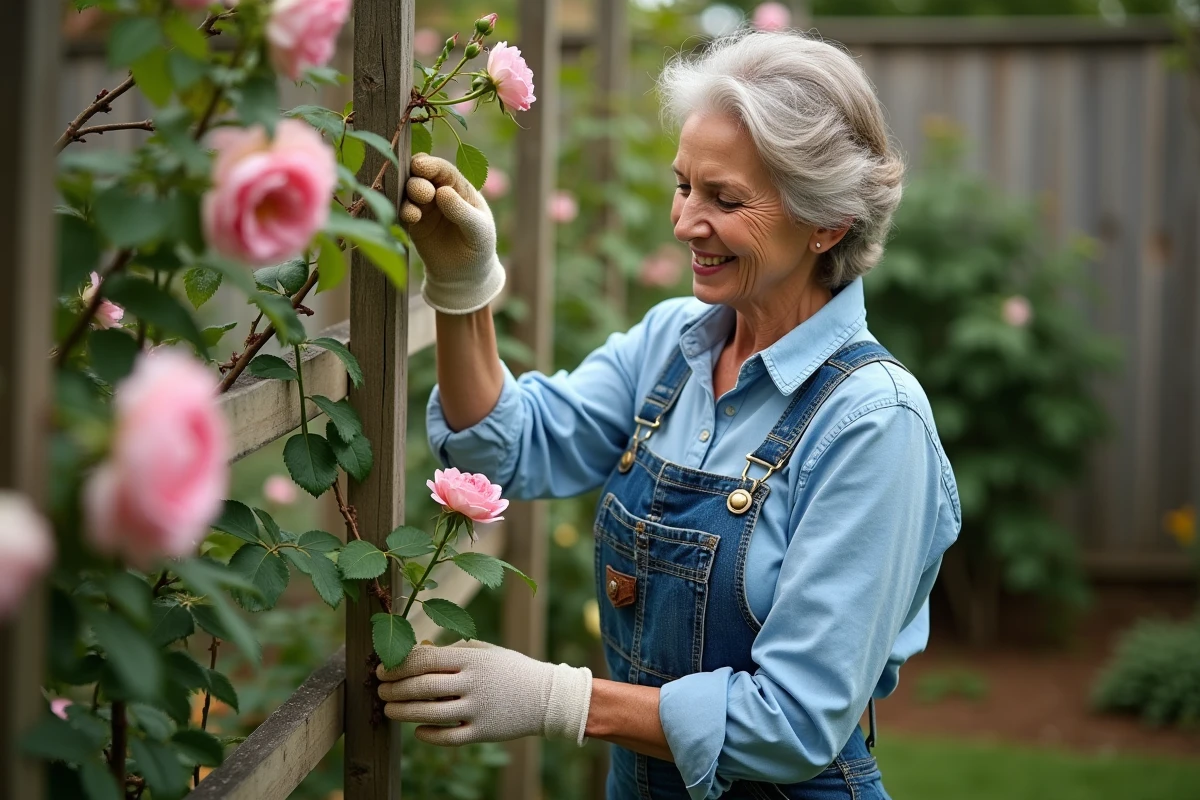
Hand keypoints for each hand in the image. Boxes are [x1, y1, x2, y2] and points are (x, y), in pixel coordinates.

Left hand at [376, 640, 592, 745]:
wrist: (546, 697)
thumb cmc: (510, 669)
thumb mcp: (485, 651)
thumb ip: (455, 651)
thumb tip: (417, 654)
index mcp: (471, 658)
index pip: (424, 659)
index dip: (398, 664)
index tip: (382, 669)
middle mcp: (472, 682)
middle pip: (422, 686)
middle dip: (394, 688)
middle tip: (379, 690)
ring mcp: (477, 709)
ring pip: (429, 713)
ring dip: (403, 712)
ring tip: (388, 710)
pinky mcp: (482, 732)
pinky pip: (448, 737)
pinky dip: (429, 735)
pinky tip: (418, 730)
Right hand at [401, 154, 504, 314]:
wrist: (465, 276)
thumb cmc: (478, 248)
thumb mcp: (478, 230)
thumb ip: (462, 211)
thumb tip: (443, 192)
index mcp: (460, 187)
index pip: (443, 169)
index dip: (432, 165)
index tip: (421, 167)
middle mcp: (439, 192)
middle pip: (421, 175)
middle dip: (418, 180)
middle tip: (424, 193)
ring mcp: (424, 206)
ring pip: (408, 191)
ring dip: (409, 194)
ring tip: (417, 210)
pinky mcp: (413, 223)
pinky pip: (403, 211)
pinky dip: (404, 210)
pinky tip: (412, 217)